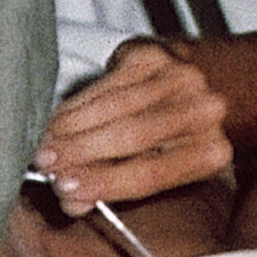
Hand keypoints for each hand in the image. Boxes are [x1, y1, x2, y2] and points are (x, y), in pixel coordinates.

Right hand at [35, 39, 227, 210]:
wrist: (194, 85)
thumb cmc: (168, 137)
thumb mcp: (153, 166)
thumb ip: (115, 185)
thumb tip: (71, 201)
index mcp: (212, 151)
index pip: (152, 174)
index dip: (104, 182)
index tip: (65, 189)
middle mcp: (204, 112)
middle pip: (132, 136)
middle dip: (81, 152)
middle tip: (44, 164)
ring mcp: (181, 78)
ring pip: (115, 107)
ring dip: (72, 128)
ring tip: (45, 144)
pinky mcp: (154, 54)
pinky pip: (105, 84)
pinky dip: (77, 105)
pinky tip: (58, 120)